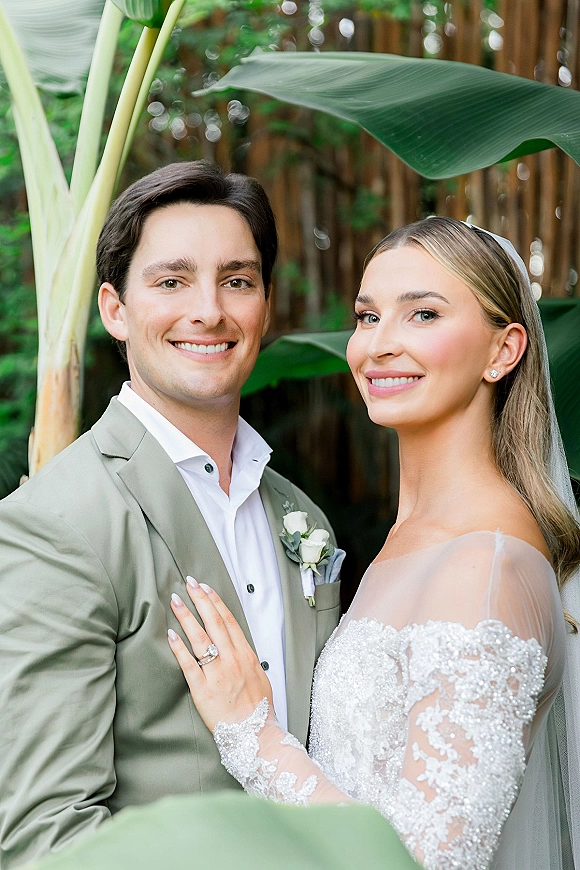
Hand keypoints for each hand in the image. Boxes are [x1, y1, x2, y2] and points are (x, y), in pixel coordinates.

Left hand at [167, 577, 273, 732]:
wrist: (255, 736)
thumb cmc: (258, 710)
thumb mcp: (259, 677)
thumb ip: (246, 659)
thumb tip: (237, 646)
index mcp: (246, 655)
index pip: (229, 621)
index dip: (216, 602)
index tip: (206, 587)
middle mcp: (232, 660)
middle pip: (214, 623)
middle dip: (200, 600)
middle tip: (189, 583)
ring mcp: (217, 674)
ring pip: (200, 638)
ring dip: (187, 617)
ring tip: (176, 601)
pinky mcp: (203, 689)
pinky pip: (189, 664)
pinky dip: (179, 648)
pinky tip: (171, 634)